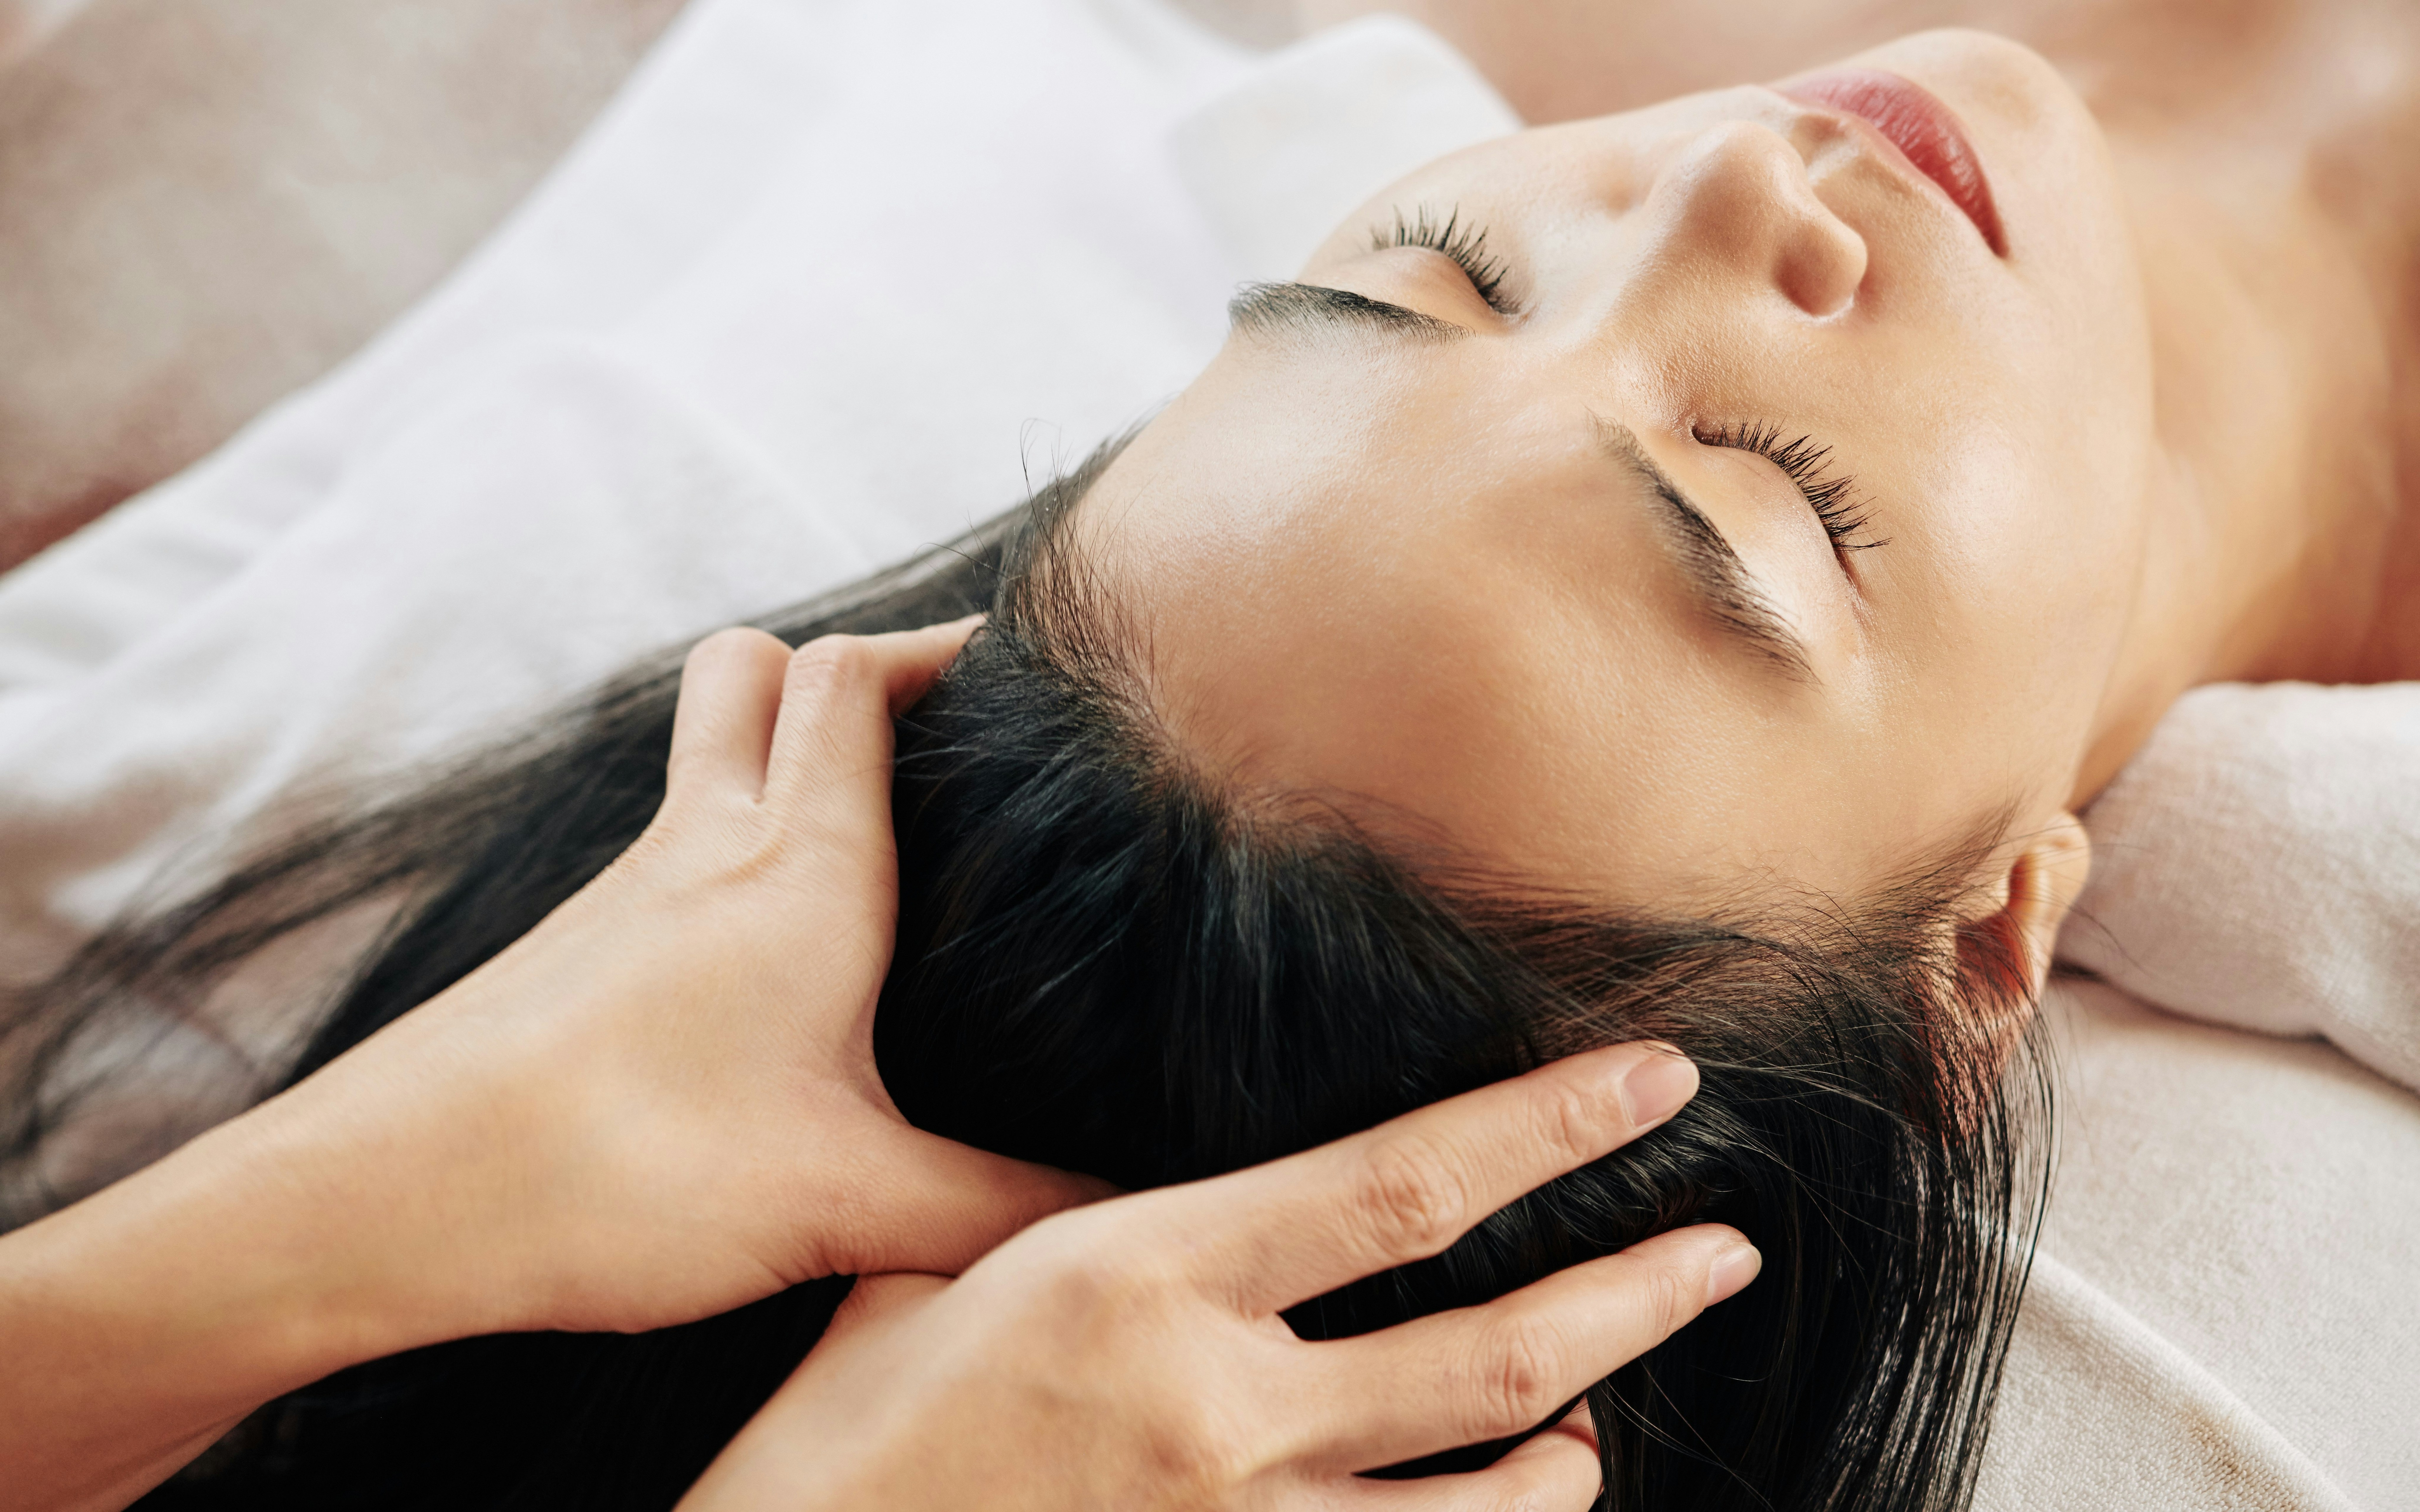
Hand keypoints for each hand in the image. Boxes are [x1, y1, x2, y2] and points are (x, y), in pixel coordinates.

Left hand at [262, 618, 1105, 1339]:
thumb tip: (1108, 1218)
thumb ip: (995, 1210)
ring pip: (706, 755)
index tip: (1018, 663)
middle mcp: (707, 850)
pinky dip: (726, 851)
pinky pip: (667, 849)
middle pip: (761, 668)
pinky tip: (766, 959)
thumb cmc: (617, 1171)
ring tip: (870, 840)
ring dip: (778, 755)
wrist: (387, 1198)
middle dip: (849, 666)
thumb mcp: (846, 1207)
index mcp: (797, 870)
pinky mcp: (578, 950)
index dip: (940, 646)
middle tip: (933, 728)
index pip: (858, 678)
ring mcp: (628, 893)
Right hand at [681, 1042, 1759, 1511]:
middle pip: (1487, 1354)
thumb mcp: (942, 1278)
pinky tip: (1516, 1510)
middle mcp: (1217, 1408)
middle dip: (1627, 1296)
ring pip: (1476, 1499)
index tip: (1656, 1082)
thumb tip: (1171, 1214)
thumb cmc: (840, 1428)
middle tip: (1726, 1251)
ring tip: (1606, 1429)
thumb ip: (1072, 1236)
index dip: (1545, 1129)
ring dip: (1563, 1459)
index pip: (1401, 1185)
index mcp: (1145, 1283)